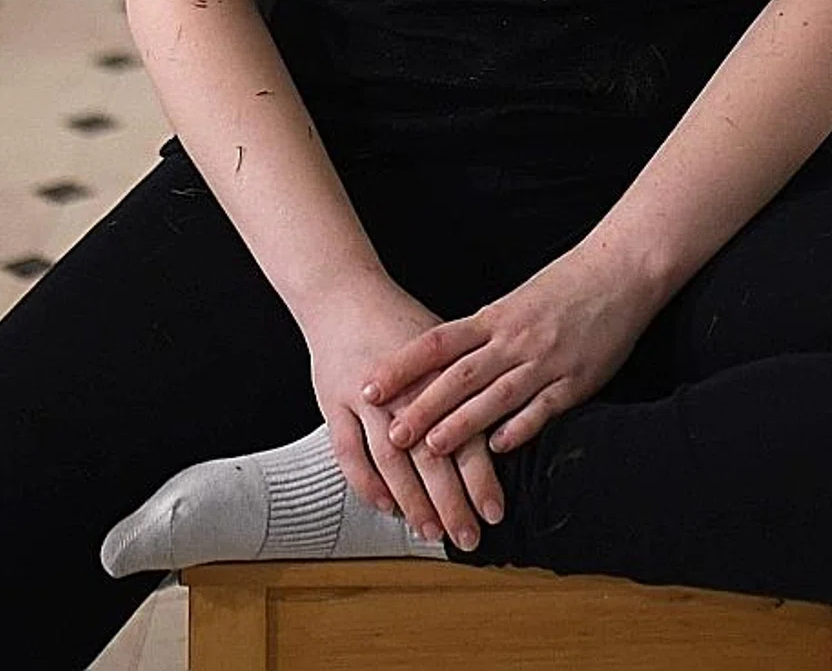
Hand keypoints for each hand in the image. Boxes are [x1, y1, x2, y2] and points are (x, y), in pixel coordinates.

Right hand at [305, 273, 505, 552]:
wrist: (345, 294)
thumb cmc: (400, 324)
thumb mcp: (442, 347)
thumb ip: (464, 389)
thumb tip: (497, 432)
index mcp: (439, 373)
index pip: (466, 435)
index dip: (481, 477)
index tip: (495, 512)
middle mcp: (406, 388)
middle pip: (431, 456)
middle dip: (451, 503)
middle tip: (468, 538)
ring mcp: (366, 399)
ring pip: (391, 460)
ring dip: (412, 502)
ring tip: (430, 532)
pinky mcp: (334, 404)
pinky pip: (349, 454)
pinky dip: (367, 484)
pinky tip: (386, 507)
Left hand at [362, 240, 660, 465]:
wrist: (621, 269)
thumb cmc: (566, 285)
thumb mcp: (516, 302)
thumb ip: (483, 333)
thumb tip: (443, 362)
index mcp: (496, 317)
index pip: (437, 343)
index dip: (401, 367)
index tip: (368, 387)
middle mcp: (514, 339)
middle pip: (460, 376)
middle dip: (423, 407)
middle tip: (391, 434)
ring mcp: (545, 360)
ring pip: (496, 396)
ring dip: (463, 424)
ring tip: (433, 448)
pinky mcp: (576, 379)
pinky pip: (544, 406)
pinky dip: (521, 426)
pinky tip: (501, 448)